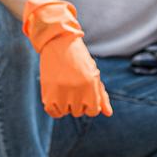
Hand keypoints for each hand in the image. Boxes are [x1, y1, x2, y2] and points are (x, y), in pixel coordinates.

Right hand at [22, 0, 110, 118]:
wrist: (58, 42)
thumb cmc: (79, 59)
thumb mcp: (93, 74)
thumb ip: (101, 96)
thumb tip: (109, 114)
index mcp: (90, 85)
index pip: (93, 111)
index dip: (89, 103)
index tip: (84, 92)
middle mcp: (77, 91)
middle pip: (78, 112)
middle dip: (76, 101)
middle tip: (72, 84)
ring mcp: (61, 93)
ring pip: (65, 112)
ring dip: (64, 104)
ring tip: (63, 87)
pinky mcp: (48, 94)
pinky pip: (52, 112)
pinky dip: (54, 108)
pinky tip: (55, 97)